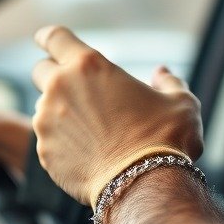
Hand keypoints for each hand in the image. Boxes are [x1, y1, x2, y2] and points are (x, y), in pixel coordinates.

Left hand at [30, 25, 202, 207]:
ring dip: (60, 112)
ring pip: (43, 108)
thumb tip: (162, 74)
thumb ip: (168, 82)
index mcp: (89, 66)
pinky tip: (88, 154)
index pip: (54, 37)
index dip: (49, 37)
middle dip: (55, 75)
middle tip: (78, 90)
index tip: (45, 40)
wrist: (145, 186)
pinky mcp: (44, 153)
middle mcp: (60, 88)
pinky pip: (48, 140)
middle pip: (41, 70)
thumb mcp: (181, 102)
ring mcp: (47, 122)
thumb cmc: (166, 138)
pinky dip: (62, 143)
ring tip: (92, 131)